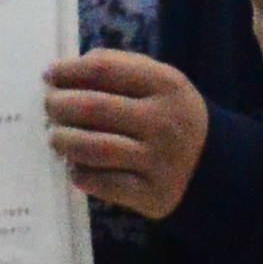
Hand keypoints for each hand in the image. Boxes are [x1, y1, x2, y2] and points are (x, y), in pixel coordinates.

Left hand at [46, 50, 208, 219]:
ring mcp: (159, 161)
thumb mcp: (159, 82)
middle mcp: (165, 122)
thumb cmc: (169, 115)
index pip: (105, 69)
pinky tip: (75, 167)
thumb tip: (65, 71)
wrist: (213, 166)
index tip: (49, 75)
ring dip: (64, 141)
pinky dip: (81, 174)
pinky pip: (103, 184)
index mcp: (167, 85)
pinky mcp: (152, 194)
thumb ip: (118, 68)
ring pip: (94, 148)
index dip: (69, 70)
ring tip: (56, 138)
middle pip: (94, 108)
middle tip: (50, 108)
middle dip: (60, 106)